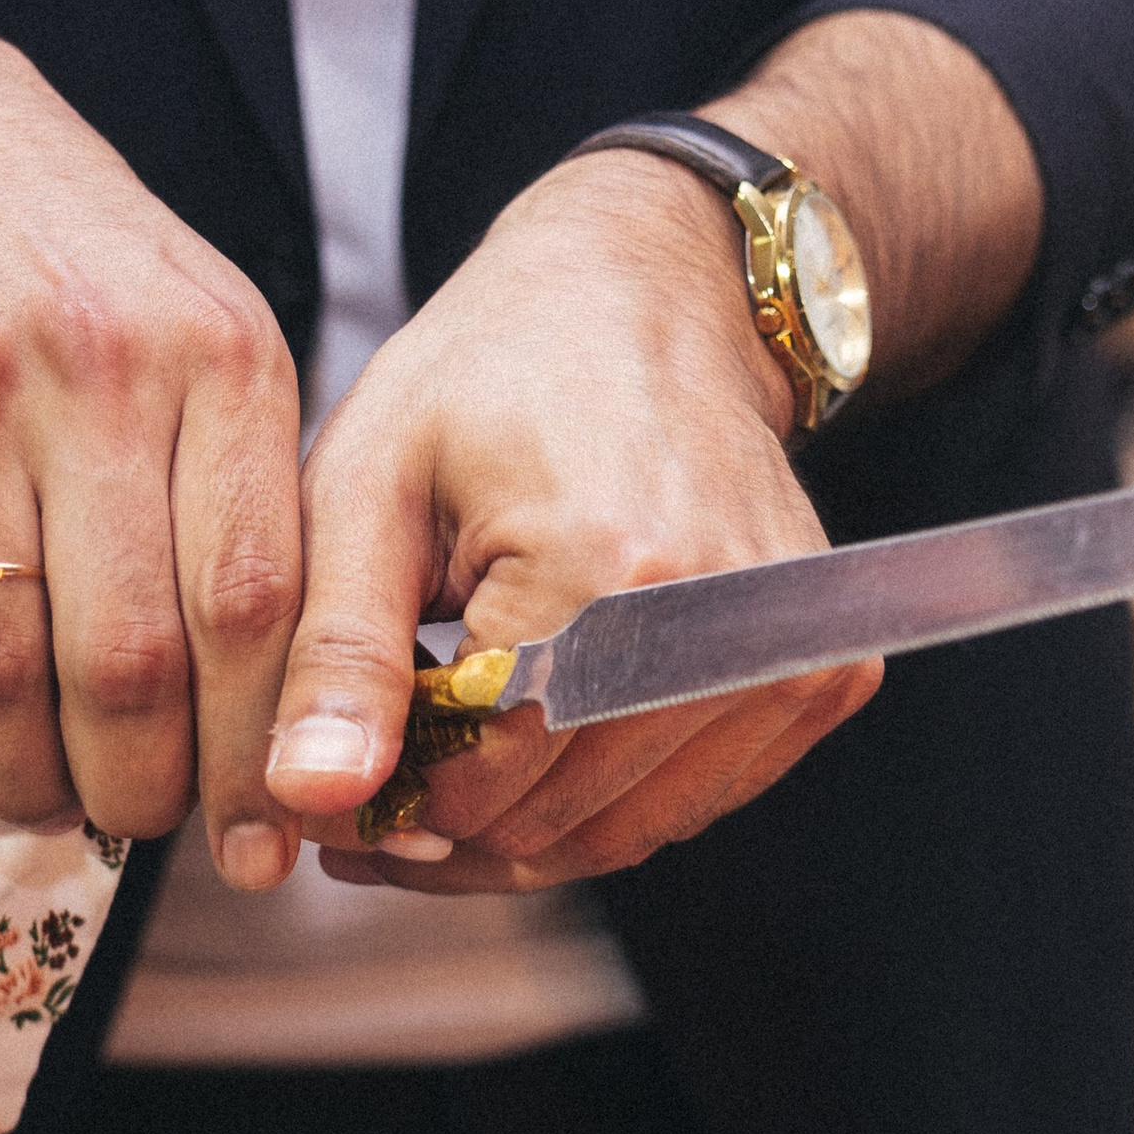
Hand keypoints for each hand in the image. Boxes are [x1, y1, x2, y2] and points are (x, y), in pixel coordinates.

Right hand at [0, 0, 306, 862]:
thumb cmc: (57, 256)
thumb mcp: (193, 330)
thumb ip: (238, 494)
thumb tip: (284, 716)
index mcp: (225, 360)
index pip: (259, 606)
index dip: (254, 751)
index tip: (249, 839)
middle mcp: (103, 365)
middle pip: (131, 653)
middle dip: (130, 783)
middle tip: (121, 827)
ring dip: (10, 767)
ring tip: (19, 803)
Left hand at [262, 149, 879, 890]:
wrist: (646, 296)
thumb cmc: (484, 377)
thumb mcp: (367, 484)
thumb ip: (335, 651)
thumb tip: (311, 804)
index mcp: (604, 571)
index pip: (484, 781)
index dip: (388, 805)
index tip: (329, 786)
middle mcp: (722, 623)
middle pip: (551, 822)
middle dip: (444, 823)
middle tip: (370, 779)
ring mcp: (792, 653)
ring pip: (617, 836)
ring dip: (516, 827)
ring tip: (438, 760)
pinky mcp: (823, 673)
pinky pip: (684, 807)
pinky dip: (598, 800)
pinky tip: (529, 743)